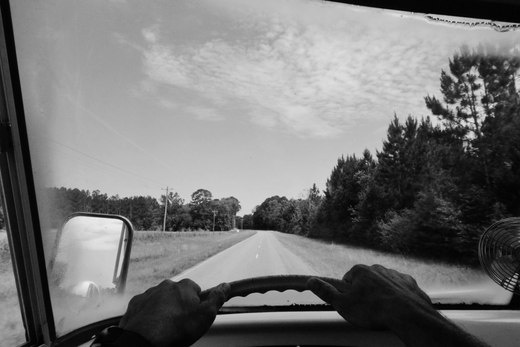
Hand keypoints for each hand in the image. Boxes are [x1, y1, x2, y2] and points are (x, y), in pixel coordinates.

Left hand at [119, 279, 229, 346]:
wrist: (145, 340)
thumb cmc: (175, 329)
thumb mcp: (205, 316)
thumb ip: (217, 298)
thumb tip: (225, 286)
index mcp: (184, 287)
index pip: (195, 290)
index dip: (197, 304)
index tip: (195, 315)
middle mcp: (166, 286)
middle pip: (177, 294)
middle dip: (180, 306)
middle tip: (181, 324)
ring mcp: (149, 294)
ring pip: (161, 300)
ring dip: (164, 310)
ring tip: (166, 328)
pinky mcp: (136, 304)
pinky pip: (146, 307)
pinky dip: (149, 315)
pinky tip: (153, 327)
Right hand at [307, 264, 431, 329]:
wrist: (407, 315)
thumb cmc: (374, 311)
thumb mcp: (343, 304)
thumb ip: (326, 291)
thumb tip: (311, 281)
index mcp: (360, 271)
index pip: (348, 280)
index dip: (348, 294)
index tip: (352, 304)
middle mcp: (378, 268)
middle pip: (366, 281)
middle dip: (365, 293)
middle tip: (366, 310)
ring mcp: (395, 275)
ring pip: (383, 284)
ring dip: (380, 294)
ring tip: (382, 311)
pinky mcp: (409, 283)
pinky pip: (399, 289)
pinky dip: (397, 297)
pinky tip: (396, 308)